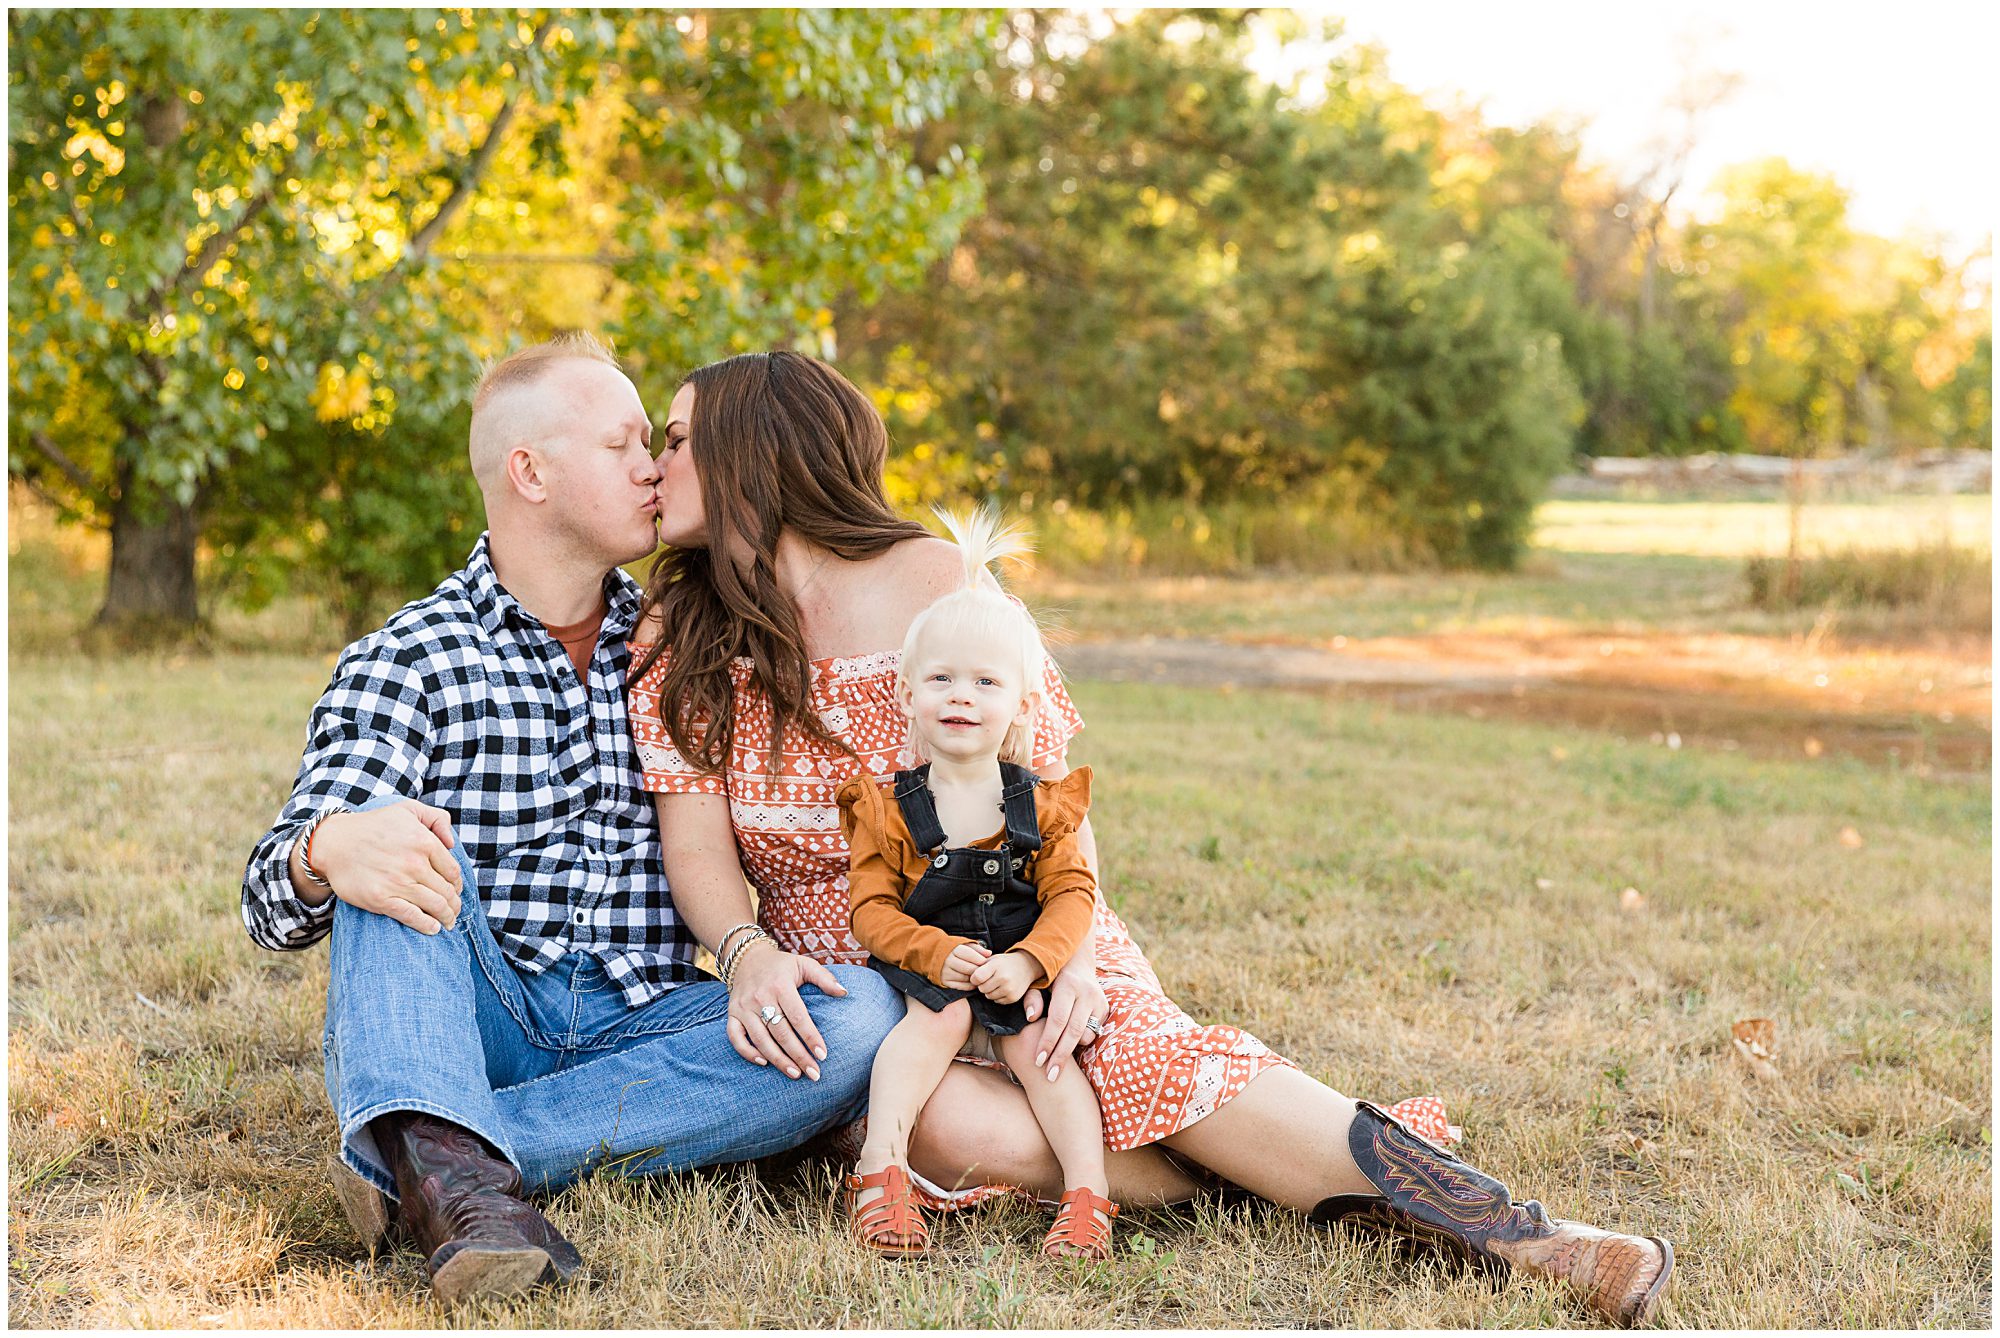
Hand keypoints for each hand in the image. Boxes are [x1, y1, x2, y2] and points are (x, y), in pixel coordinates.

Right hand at [309, 800, 462, 932]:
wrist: (334, 842)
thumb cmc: (373, 825)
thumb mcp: (407, 809)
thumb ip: (437, 818)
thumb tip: (452, 842)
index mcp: (424, 841)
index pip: (452, 871)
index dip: (457, 884)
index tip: (455, 890)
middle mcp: (414, 863)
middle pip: (446, 891)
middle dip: (454, 904)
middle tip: (454, 910)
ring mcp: (398, 882)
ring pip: (434, 905)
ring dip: (446, 916)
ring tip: (448, 921)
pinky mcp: (381, 899)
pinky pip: (412, 916)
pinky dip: (427, 925)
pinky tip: (433, 929)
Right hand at [726, 939, 848, 1079]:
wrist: (747, 957)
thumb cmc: (781, 965)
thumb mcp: (804, 964)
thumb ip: (825, 978)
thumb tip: (844, 993)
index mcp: (780, 985)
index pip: (798, 1016)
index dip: (810, 1036)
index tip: (823, 1055)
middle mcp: (760, 997)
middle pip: (781, 1032)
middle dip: (798, 1055)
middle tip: (814, 1073)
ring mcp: (744, 1007)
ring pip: (760, 1039)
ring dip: (778, 1060)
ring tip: (795, 1074)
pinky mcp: (732, 1014)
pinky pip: (735, 1037)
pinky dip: (747, 1052)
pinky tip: (764, 1063)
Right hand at [939, 941, 990, 989]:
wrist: (935, 954)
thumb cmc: (955, 949)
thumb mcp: (965, 945)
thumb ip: (978, 948)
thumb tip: (989, 954)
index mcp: (954, 950)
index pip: (971, 956)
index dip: (981, 960)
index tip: (986, 962)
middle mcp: (948, 961)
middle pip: (970, 969)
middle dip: (979, 971)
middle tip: (984, 971)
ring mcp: (946, 972)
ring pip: (966, 978)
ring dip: (974, 978)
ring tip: (978, 976)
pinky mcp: (945, 981)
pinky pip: (961, 986)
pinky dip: (970, 985)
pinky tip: (973, 981)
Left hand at [968, 951, 1037, 1005]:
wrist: (1026, 966)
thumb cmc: (1004, 963)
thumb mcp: (992, 959)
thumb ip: (979, 967)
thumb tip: (967, 979)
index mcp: (996, 966)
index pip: (976, 978)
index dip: (975, 978)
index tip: (978, 975)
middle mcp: (1003, 978)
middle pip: (981, 989)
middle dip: (982, 985)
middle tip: (990, 979)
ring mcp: (1009, 989)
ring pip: (988, 996)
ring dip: (989, 991)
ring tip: (997, 983)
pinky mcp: (1013, 998)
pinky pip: (997, 1001)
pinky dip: (998, 996)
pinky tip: (1003, 988)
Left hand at [1021, 953, 1107, 1082]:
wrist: (1077, 963)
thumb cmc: (1050, 977)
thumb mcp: (1038, 983)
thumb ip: (1031, 998)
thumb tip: (1031, 1018)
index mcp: (1068, 985)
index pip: (1057, 1019)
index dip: (1048, 1041)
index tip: (1038, 1060)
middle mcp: (1087, 993)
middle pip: (1074, 1032)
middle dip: (1060, 1056)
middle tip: (1049, 1076)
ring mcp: (1099, 1001)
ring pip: (1087, 1035)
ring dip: (1071, 1051)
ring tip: (1056, 1064)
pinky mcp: (1105, 1009)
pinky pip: (1094, 1032)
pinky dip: (1081, 1042)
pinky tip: (1069, 1047)